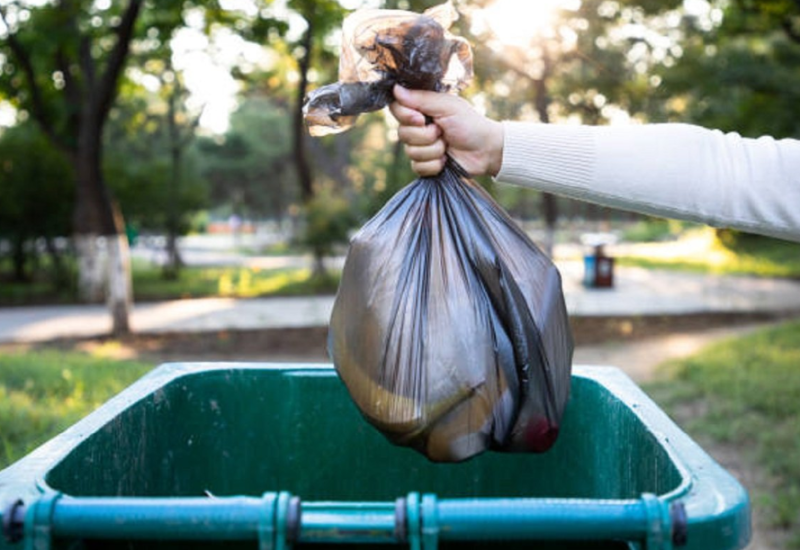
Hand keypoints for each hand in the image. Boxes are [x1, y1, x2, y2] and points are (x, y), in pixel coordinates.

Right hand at [389, 85, 503, 176]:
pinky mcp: (425, 165)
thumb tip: (395, 89)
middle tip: (442, 132)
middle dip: (426, 136)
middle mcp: (417, 128)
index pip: (396, 109)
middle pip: (402, 134)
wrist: (485, 150)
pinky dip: (435, 165)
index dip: (406, 116)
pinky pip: (418, 167)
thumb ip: (421, 98)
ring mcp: (420, 147)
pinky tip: (446, 160)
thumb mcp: (447, 106)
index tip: (421, 119)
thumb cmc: (470, 124)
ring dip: (434, 150)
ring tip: (447, 146)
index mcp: (421, 109)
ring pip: (411, 152)